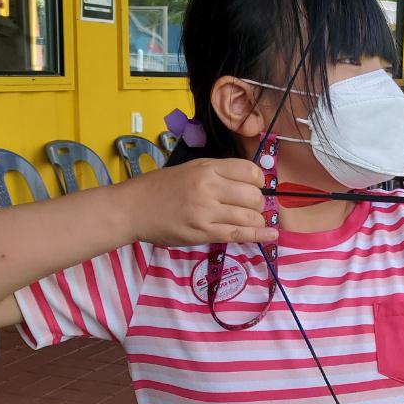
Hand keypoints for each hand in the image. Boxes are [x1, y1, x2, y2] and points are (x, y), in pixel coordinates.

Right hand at [124, 159, 276, 246]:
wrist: (132, 208)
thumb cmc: (161, 187)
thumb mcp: (191, 169)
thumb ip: (220, 173)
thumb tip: (252, 182)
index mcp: (207, 168)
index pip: (250, 171)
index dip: (259, 180)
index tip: (255, 186)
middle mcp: (209, 188)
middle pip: (254, 196)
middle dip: (258, 203)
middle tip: (249, 206)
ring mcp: (206, 212)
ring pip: (250, 217)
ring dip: (257, 220)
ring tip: (252, 220)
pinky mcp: (203, 233)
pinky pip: (239, 234)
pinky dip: (259, 235)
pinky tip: (271, 235)